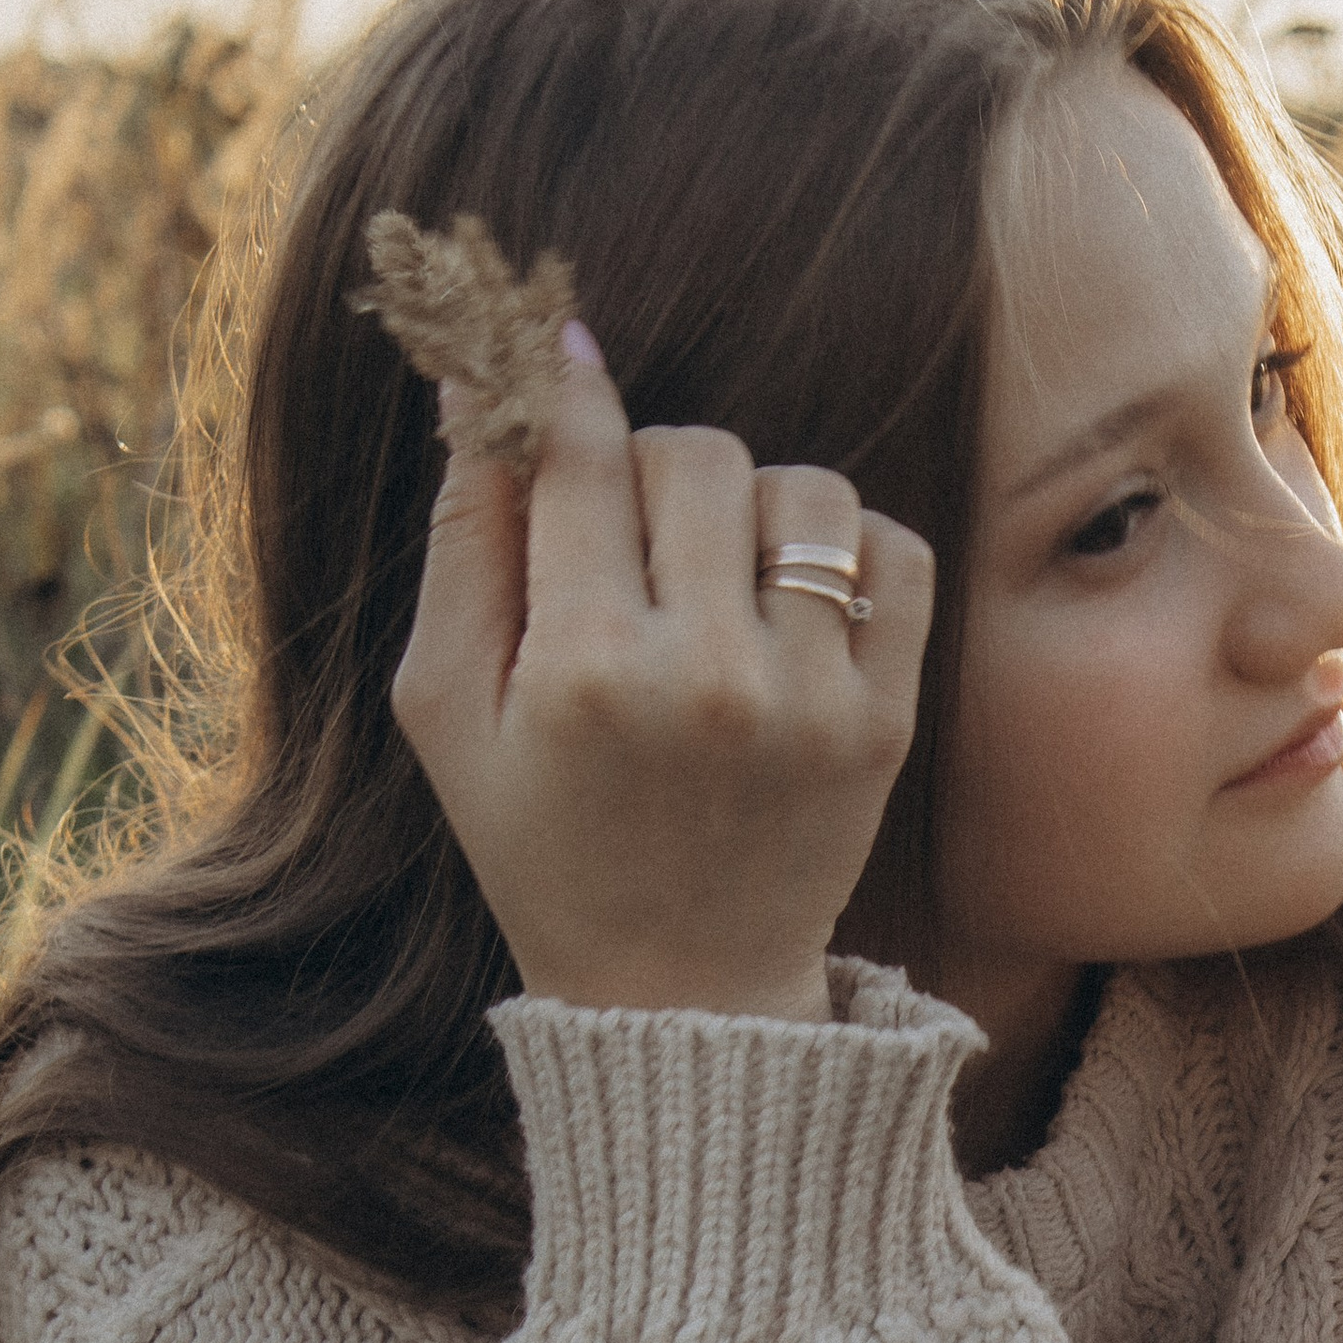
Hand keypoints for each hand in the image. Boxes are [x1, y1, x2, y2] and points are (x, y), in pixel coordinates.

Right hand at [392, 326, 932, 1020]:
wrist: (677, 989)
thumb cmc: (540, 839)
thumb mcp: (447, 707)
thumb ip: (462, 539)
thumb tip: (483, 380)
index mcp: (581, 669)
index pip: (587, 454)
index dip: (569, 384)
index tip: (563, 352)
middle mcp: (705, 676)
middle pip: (696, 452)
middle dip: (653, 465)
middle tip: (631, 534)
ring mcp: (809, 699)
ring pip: (801, 489)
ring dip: (753, 504)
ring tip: (715, 571)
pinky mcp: (884, 720)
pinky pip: (895, 550)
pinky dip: (848, 546)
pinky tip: (791, 597)